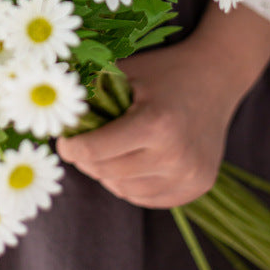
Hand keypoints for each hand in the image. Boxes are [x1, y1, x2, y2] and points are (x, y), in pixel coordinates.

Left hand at [57, 3, 269, 208]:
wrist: (217, 77)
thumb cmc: (163, 71)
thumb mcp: (125, 72)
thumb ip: (90, 93)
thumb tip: (52, 114)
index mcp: (155, 124)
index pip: (94, 152)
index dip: (70, 148)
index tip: (62, 141)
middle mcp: (175, 156)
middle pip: (105, 172)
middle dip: (86, 159)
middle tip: (83, 143)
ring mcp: (189, 175)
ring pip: (122, 189)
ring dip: (107, 172)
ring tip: (110, 149)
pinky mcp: (197, 187)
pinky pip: (145, 198)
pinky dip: (130, 183)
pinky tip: (131, 160)